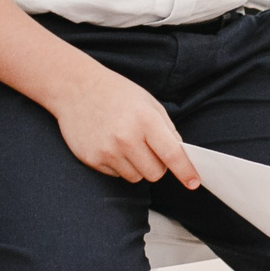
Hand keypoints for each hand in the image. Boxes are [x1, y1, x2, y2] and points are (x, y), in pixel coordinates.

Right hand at [48, 65, 200, 187]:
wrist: (75, 88)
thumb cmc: (116, 93)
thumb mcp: (148, 102)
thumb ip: (166, 128)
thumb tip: (180, 155)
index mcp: (145, 120)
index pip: (172, 154)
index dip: (185, 171)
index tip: (193, 182)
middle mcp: (127, 138)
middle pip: (155, 173)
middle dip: (157, 166)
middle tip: (149, 149)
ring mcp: (108, 150)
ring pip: (136, 177)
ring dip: (137, 166)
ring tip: (125, 143)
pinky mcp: (93, 159)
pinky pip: (116, 174)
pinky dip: (118, 165)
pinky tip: (110, 144)